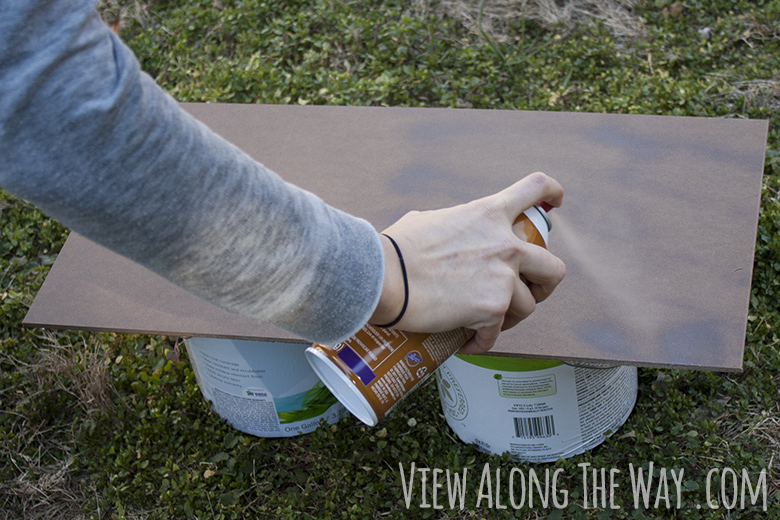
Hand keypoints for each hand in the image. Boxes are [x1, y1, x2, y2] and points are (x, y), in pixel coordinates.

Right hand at [369, 172, 565, 352]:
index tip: (555, 203)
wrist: (383, 277)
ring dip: (510, 316)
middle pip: (553, 266)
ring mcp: (502, 278)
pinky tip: (469, 342)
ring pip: (528, 306)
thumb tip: (448, 234)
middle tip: (527, 291)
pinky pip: (497, 333)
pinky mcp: (492, 309)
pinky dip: (483, 341)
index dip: (552, 194)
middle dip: (545, 284)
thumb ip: (452, 225)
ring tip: (488, 322)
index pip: (535, 189)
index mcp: (488, 214)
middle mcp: (504, 244)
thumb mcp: (428, 220)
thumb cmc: (396, 250)